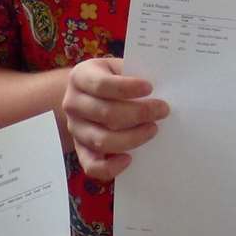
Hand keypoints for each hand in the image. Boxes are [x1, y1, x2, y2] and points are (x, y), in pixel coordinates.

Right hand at [61, 57, 167, 181]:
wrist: (87, 94)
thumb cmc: (110, 79)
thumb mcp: (117, 67)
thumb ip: (132, 73)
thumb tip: (163, 87)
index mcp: (80, 77)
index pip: (102, 85)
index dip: (127, 88)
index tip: (150, 88)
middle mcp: (72, 104)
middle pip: (105, 114)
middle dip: (139, 113)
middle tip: (163, 110)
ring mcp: (75, 129)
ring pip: (101, 140)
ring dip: (132, 138)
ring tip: (153, 129)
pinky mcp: (80, 150)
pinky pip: (92, 166)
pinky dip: (111, 167)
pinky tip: (129, 159)